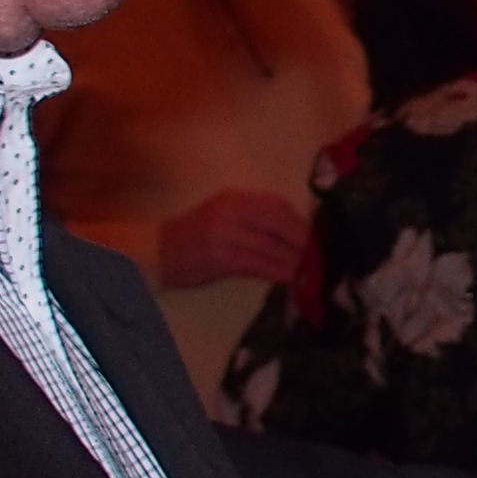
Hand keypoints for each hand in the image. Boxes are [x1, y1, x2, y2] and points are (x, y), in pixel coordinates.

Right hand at [159, 188, 311, 290]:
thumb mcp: (223, 215)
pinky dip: (276, 272)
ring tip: (308, 270)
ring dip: (293, 260)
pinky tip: (289, 279)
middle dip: (301, 241)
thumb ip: (253, 218)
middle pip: (278, 222)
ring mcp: (225, 234)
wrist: (158, 251)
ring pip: (270, 245)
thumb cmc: (195, 235)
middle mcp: (230, 211)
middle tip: (318, 256)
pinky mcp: (221, 258)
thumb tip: (294, 232)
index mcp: (233, 198)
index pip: (276, 205)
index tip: (315, 236)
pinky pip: (257, 265)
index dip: (299, 222)